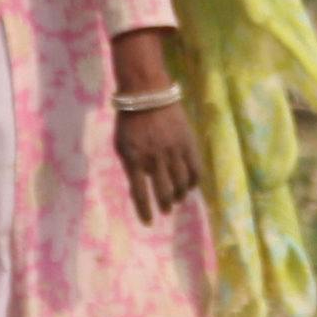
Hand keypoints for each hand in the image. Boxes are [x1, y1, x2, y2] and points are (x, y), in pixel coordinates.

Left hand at [115, 97, 201, 223]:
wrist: (147, 94)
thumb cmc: (130, 121)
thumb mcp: (121, 145)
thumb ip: (130, 166)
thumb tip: (139, 187)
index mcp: (134, 160)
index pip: (140, 194)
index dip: (144, 212)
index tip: (148, 223)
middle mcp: (154, 158)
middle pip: (163, 192)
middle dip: (165, 205)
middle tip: (166, 210)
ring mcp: (173, 151)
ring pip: (181, 183)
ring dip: (179, 195)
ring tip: (178, 199)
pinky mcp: (187, 143)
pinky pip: (195, 170)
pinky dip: (193, 182)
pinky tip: (190, 186)